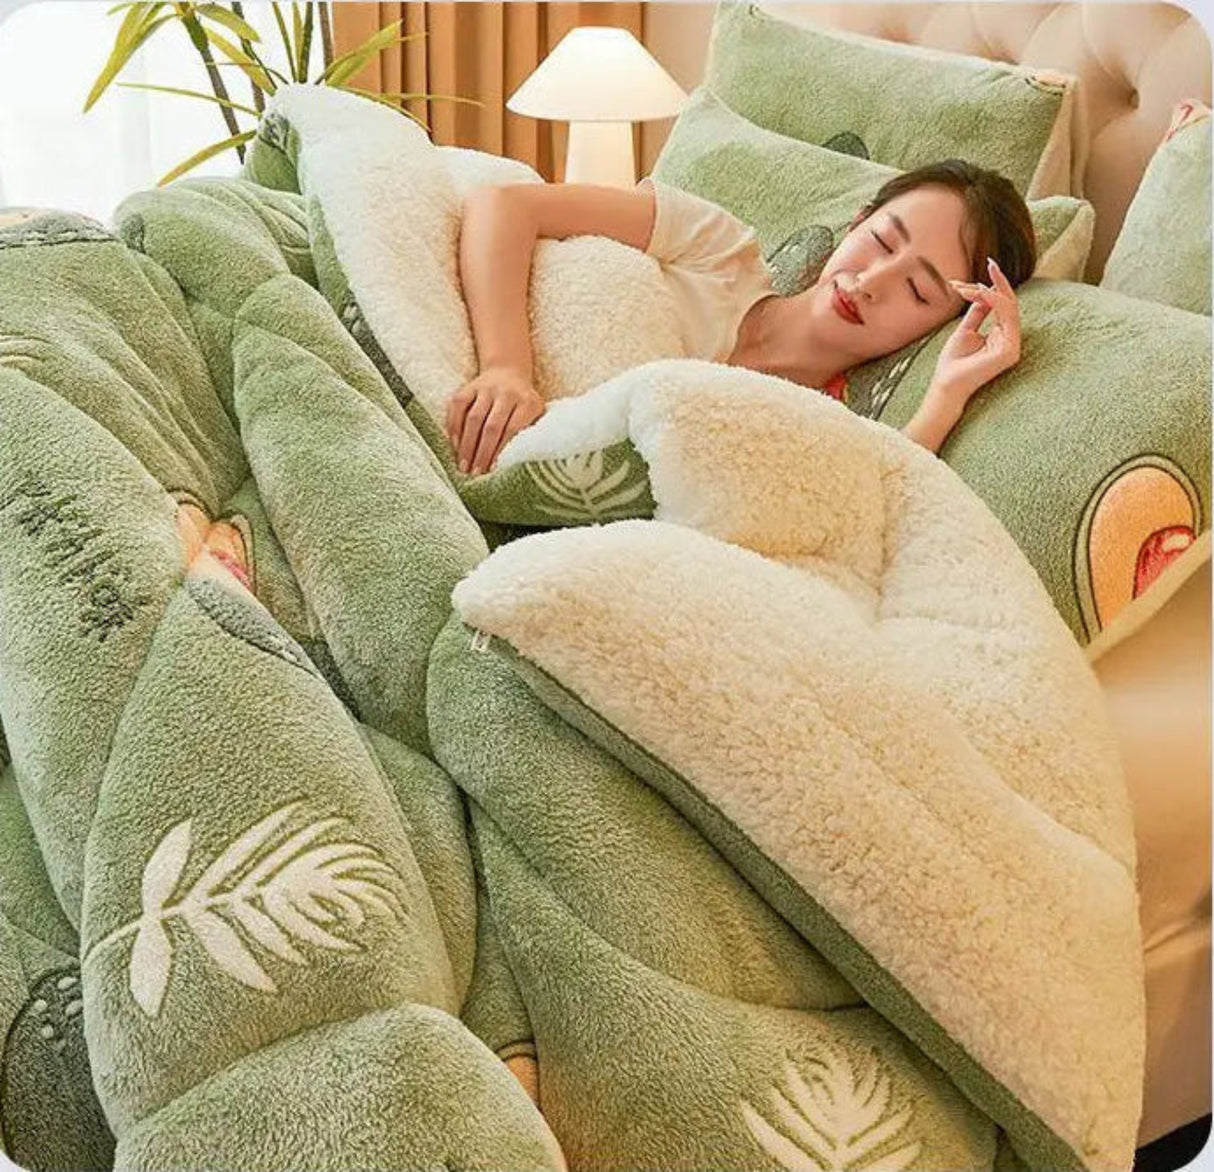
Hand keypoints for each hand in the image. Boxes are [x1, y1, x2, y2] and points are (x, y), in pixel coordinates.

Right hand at [445, 366, 546, 475]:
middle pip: (492, 426)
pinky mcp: (469, 387)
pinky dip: (454, 426)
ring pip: (473, 418)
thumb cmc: (523, 402)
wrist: (508, 371)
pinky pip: (458, 406)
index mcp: (527, 402)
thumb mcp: (535, 413)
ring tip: (463, 465)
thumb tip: (520, 462)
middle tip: (475, 473)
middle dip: (482, 452)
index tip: (494, 470)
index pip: (513, 429)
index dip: (502, 450)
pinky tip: (454, 445)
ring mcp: (486, 388)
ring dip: (467, 445)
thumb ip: (530, 432)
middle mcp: (506, 393)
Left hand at [933, 256, 1022, 405]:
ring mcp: (1012, 345)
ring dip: (988, 292)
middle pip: (1010, 303)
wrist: (947, 385)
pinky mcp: (1010, 349)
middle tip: (990, 262)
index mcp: (1001, 335)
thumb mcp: (965, 331)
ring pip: (1009, 306)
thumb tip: (983, 293)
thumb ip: (978, 313)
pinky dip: (993, 301)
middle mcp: (1010, 339)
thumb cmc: (953, 363)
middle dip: (997, 283)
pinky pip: (1007, 316)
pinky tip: (977, 294)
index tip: (987, 268)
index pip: (1004, 306)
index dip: (997, 287)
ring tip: (967, 287)